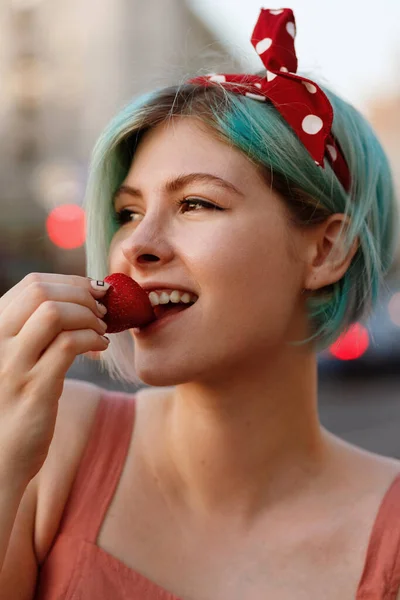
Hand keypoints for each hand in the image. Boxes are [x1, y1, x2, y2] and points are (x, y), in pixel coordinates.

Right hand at [0, 273, 109, 487]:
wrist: (0, 459)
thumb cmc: (15, 404)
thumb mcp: (17, 360)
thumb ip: (35, 331)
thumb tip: (79, 302)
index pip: (31, 284)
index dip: (70, 282)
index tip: (94, 290)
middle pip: (42, 291)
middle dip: (82, 294)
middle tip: (103, 309)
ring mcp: (12, 365)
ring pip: (54, 313)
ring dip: (88, 315)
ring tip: (102, 329)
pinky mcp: (33, 389)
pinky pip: (67, 346)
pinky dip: (92, 339)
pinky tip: (101, 346)